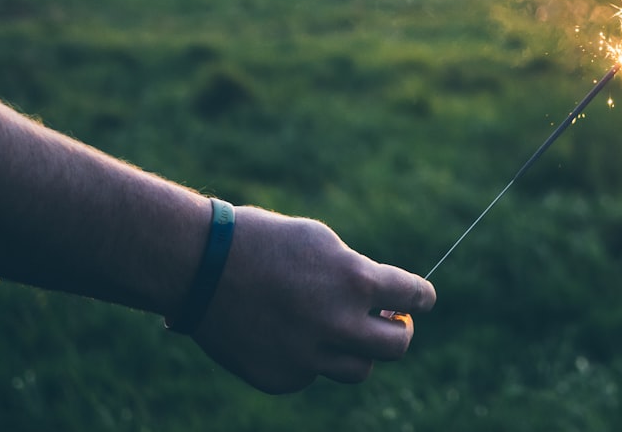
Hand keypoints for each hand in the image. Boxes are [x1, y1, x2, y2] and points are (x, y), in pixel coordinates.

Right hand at [189, 206, 435, 393]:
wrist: (200, 267)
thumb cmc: (264, 242)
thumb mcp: (321, 242)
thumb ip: (357, 274)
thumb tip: (384, 302)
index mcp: (355, 281)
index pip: (413, 298)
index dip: (421, 299)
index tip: (421, 301)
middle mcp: (338, 324)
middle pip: (396, 348)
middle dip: (398, 333)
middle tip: (389, 324)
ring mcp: (308, 357)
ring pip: (357, 370)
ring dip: (354, 351)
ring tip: (333, 329)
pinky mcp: (281, 378)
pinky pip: (310, 375)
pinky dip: (306, 358)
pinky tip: (280, 333)